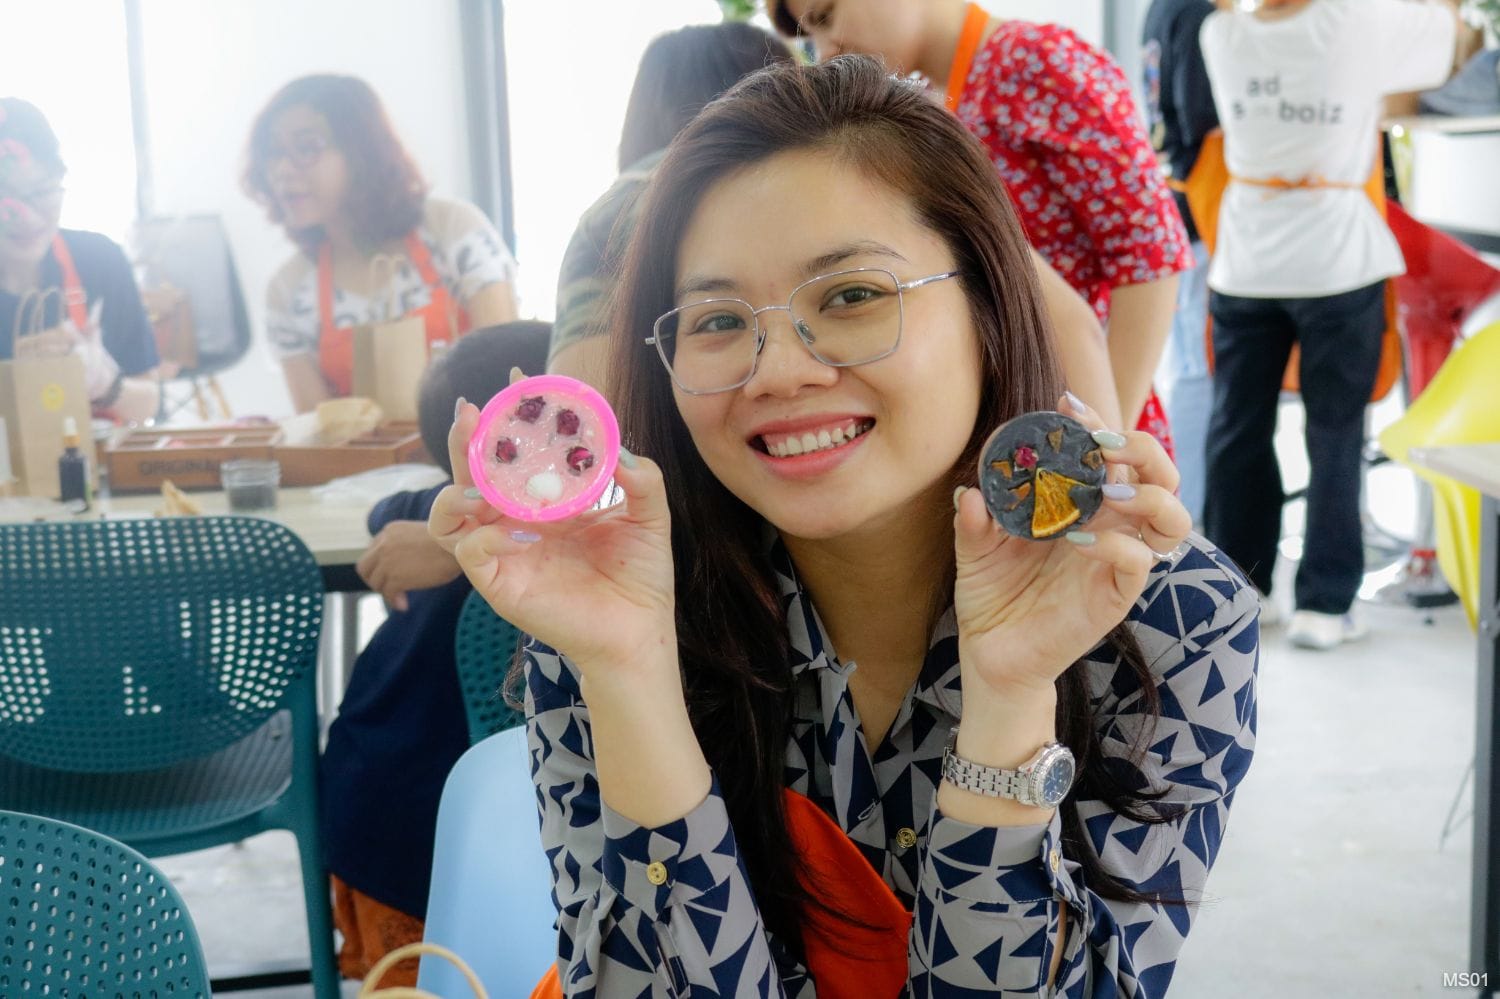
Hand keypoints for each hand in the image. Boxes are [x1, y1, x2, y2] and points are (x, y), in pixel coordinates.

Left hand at [356, 520, 461, 611]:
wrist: (461, 545)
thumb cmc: (451, 541)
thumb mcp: (420, 536)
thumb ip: (406, 545)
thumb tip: (403, 565)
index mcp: (389, 531)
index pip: (372, 551)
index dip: (380, 566)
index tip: (391, 575)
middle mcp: (383, 543)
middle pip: (365, 567)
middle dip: (376, 580)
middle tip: (390, 588)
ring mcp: (387, 560)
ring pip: (375, 582)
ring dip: (387, 592)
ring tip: (401, 598)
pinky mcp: (394, 577)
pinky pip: (387, 594)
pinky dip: (394, 601)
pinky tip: (404, 605)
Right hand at [427, 372, 677, 676]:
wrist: (638, 632)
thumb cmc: (641, 577)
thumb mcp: (649, 516)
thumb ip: (641, 478)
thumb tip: (620, 447)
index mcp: (549, 502)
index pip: (519, 453)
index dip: (512, 418)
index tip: (518, 380)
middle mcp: (519, 521)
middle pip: (474, 473)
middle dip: (466, 441)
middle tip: (471, 413)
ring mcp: (505, 551)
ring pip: (452, 513)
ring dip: (457, 488)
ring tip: (477, 481)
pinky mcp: (498, 584)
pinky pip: (471, 553)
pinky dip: (484, 536)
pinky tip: (513, 531)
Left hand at [951, 392, 1191, 703]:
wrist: (990, 652)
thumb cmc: (992, 592)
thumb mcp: (975, 548)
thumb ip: (974, 519)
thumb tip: (971, 493)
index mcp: (1082, 504)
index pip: (1110, 453)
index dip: (1098, 422)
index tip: (1067, 404)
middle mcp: (1110, 526)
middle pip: (1160, 475)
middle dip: (1141, 448)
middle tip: (1102, 444)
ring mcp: (1117, 560)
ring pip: (1172, 519)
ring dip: (1148, 493)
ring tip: (1105, 490)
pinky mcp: (1115, 597)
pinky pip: (1139, 563)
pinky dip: (1116, 544)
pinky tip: (1077, 540)